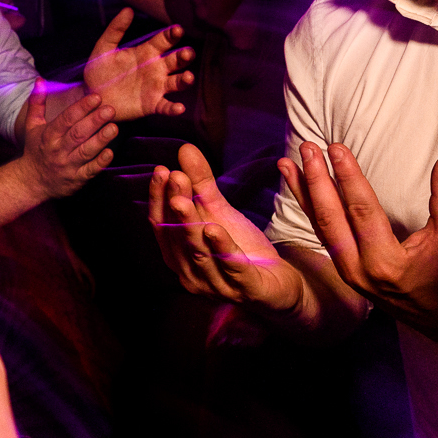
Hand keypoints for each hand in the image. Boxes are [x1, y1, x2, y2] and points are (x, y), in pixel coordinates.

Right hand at [20, 83, 116, 199]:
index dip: (81, 108)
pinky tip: (110, 153)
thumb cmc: (35, 149)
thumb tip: (40, 80)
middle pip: (78, 134)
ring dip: (100, 140)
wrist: (31, 182)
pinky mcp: (76, 179)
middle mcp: (58, 150)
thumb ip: (37, 102)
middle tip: (110, 109)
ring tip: (114, 128)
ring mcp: (67, 166)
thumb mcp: (32, 126)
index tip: (96, 97)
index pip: (66, 119)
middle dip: (95, 121)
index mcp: (49, 135)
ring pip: (85, 151)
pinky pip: (89, 171)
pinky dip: (100, 163)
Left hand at [83, 8, 193, 119]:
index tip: (178, 29)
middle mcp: (156, 68)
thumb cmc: (98, 71)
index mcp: (146, 52)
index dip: (172, 35)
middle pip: (176, 60)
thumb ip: (115, 30)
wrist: (91, 97)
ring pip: (177, 82)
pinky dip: (173, 108)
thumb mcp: (103, 49)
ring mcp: (156, 87)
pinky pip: (165, 106)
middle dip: (184, 56)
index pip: (164, 40)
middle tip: (187, 53)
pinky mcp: (152, 104)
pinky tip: (179, 108)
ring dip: (185, 80)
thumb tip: (128, 10)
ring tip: (188, 77)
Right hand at [149, 143, 302, 311]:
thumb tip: (185, 149)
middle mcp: (191, 273)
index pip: (162, 225)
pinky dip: (222, 248)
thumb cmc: (243, 250)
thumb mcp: (220, 212)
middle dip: (174, 206)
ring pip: (199, 252)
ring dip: (190, 225)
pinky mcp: (246, 289)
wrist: (279, 284)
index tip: (161, 170)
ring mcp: (216, 285)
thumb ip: (201, 183)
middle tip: (174, 176)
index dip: (159, 198)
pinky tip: (214, 229)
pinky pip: (232, 267)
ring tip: (184, 200)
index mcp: (179, 255)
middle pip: (178, 237)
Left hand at [280, 142, 437, 332]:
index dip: (348, 176)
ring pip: (320, 227)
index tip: (336, 148)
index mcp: (385, 263)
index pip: (361, 210)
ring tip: (287, 164)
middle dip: (315, 180)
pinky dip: (310, 210)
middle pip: (330, 218)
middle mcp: (359, 270)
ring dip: (303, 193)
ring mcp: (348, 273)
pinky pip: (323, 235)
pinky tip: (301, 189)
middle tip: (307, 148)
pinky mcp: (345, 271)